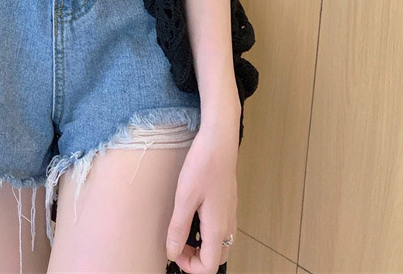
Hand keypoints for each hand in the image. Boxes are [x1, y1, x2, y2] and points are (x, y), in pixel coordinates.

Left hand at [166, 114, 238, 273]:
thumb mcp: (184, 198)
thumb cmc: (203, 165)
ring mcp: (230, 213)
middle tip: (176, 242)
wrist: (219, 141)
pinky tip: (192, 213)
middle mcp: (228, 225)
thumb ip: (178, 228)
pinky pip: (220, 228)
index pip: (210, 266)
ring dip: (200, 244)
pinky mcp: (228, 203)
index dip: (190, 266)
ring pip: (219, 243)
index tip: (173, 250)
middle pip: (216, 257)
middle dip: (195, 258)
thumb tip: (172, 252)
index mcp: (218, 228)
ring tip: (182, 228)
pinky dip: (206, 231)